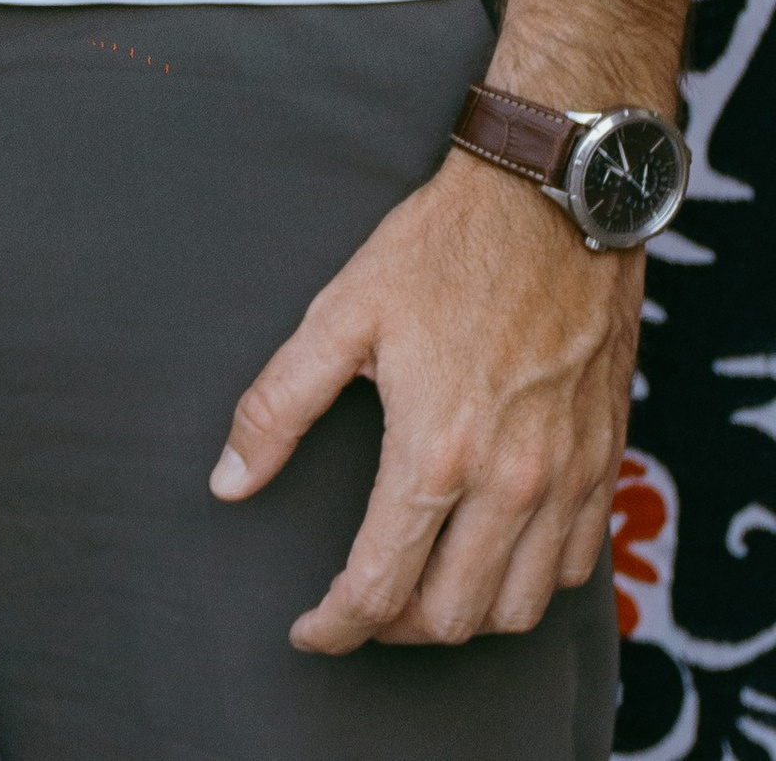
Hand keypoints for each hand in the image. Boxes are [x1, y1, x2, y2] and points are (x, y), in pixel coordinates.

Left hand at [212, 147, 640, 648]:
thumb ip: (278, 406)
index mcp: (436, 453)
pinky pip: (574, 567)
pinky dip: (529, 583)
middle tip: (358, 605)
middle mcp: (509, 482)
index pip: (380, 588)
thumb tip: (227, 481)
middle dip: (394, 629)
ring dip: (465, 616)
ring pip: (519, 608)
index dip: (335, 626)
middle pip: (452, 616)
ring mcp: (565, 477)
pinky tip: (493, 557)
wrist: (550, 198)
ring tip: (420, 590)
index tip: (309, 631)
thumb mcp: (341, 313)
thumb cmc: (440, 249)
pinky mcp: (604, 460)